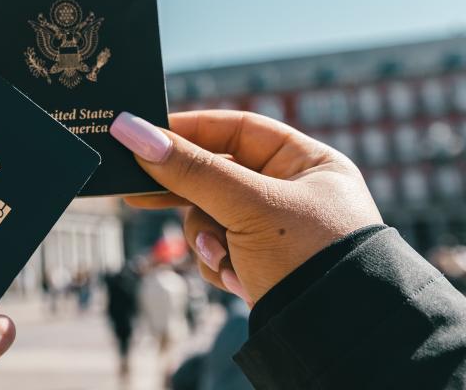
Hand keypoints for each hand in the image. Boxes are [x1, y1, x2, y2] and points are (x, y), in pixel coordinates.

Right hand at [110, 110, 382, 304]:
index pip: (237, 130)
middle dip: (188, 195)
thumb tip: (132, 130)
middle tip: (137, 193)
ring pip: (210, 217)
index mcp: (307, 163)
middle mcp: (292, 192)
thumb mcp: (247, 206)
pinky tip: (237, 280)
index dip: (191, 130)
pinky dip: (219, 264)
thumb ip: (190, 169)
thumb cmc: (308, 257)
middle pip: (217, 176)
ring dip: (207, 239)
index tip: (144, 135)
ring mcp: (275, 231)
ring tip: (223, 258)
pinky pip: (218, 250)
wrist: (336, 337)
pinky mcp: (260, 264)